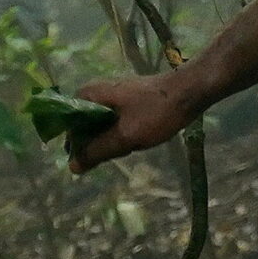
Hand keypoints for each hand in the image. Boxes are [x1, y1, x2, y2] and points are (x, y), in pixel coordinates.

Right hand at [67, 72, 203, 172]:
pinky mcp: (126, 101)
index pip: (68, 123)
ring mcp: (112, 96)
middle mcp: (96, 91)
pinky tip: (137, 138)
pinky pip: (114, 122)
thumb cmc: (156, 111)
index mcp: (90, 93)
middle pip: (83, 125)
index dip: (76, 143)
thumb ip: (98, 151)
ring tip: (131, 142)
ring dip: (111, 140)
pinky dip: (121, 133)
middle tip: (118, 148)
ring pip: (100, 126)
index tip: (92, 156)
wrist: (190, 92)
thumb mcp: (125, 136)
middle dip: (97, 142)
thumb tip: (72, 166)